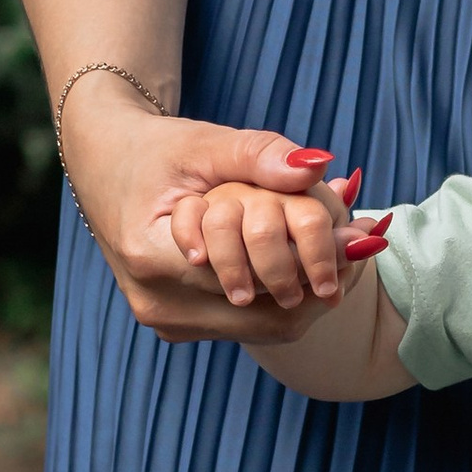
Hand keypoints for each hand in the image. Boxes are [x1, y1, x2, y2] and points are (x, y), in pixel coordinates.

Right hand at [59, 73, 377, 344]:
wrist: (105, 163)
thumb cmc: (157, 150)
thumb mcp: (206, 143)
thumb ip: (260, 154)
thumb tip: (317, 166)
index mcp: (154, 260)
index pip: (255, 279)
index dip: (314, 262)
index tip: (361, 236)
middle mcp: (158, 305)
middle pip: (265, 316)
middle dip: (321, 282)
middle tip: (365, 243)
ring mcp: (166, 323)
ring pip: (262, 327)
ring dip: (308, 293)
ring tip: (345, 252)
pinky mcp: (177, 325)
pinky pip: (245, 323)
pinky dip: (282, 296)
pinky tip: (308, 263)